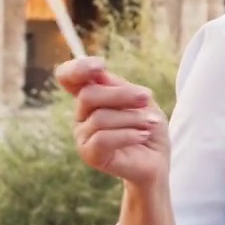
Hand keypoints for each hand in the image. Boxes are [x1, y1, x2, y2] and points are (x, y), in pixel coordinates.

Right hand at [55, 57, 170, 189]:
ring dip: (133, 118)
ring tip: (152, 123)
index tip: (100, 65)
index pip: (68, 77)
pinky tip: (143, 135)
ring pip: (100, 117)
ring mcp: (82, 136)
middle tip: (147, 98)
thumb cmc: (148, 127)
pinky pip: (103, 139)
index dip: (77, 68)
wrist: (157, 159)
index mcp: (91, 97)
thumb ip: (120, 87)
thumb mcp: (141, 101)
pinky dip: (128, 134)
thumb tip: (99, 74)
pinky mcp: (89, 154)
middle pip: (89, 94)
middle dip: (122, 94)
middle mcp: (81, 115)